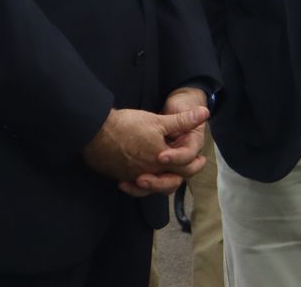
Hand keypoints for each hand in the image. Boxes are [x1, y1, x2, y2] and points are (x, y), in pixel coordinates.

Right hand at [83, 105, 208, 196]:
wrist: (96, 132)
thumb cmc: (128, 125)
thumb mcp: (158, 121)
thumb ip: (183, 121)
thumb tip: (204, 113)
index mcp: (161, 160)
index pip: (184, 167)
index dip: (195, 164)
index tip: (201, 161)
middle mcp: (148, 172)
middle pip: (169, 181)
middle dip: (181, 175)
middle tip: (188, 169)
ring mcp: (133, 176)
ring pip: (152, 187)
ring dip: (162, 182)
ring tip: (167, 175)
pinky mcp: (120, 175)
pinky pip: (134, 186)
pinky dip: (140, 185)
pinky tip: (140, 179)